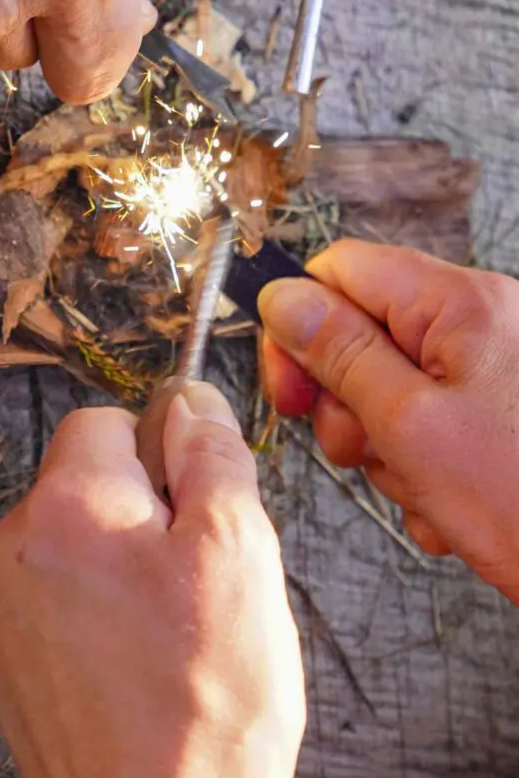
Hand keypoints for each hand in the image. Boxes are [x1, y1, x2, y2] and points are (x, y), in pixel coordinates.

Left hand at [0, 382, 304, 777]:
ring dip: (122, 561)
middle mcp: (12, 545)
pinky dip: (94, 608)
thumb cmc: (203, 707)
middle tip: (195, 579)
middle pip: (87, 479)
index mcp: (67, 505)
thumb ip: (212, 454)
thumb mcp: (239, 552)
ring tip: (168, 631)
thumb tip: (192, 399)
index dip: (163, 452)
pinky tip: (135, 661)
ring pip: (76, 537)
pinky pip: (55, 592)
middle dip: (145, 509)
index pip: (108, 421)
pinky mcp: (3, 654)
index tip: (196, 504)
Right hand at [258, 240, 518, 601]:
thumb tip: (281, 297)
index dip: (300, 324)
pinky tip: (449, 508)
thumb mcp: (411, 425)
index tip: (292, 390)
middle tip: (364, 449)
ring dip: (385, 447)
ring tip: (425, 489)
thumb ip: (339, 353)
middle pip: (361, 332)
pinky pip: (426, 424)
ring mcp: (489, 370)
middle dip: (347, 401)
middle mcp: (477, 322)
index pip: (340, 269)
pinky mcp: (496, 413)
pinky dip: (422, 468)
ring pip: (387, 388)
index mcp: (458, 302)